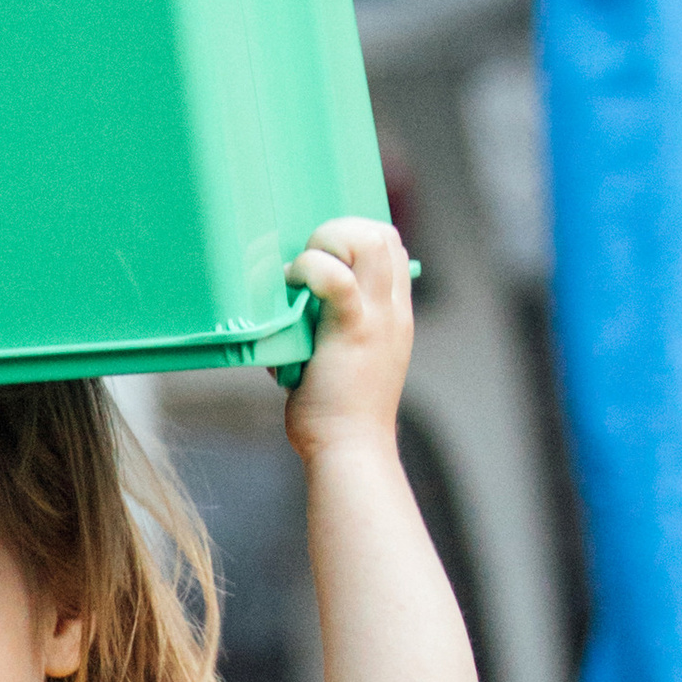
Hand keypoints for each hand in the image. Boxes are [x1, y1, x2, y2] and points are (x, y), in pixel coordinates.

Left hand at [281, 217, 415, 458]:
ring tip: (299, 274)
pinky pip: (339, 280)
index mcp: (393, 315)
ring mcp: (378, 318)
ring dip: (328, 243)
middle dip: (339, 231)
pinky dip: (313, 270)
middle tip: (305, 262)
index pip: (390, 248)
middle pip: (383, 234)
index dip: (354, 238)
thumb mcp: (340, 361)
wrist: (349, 450)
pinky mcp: (354, 331)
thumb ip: (326, 332)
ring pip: (371, 241)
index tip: (320, 258)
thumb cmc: (335, 416)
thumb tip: (288, 314)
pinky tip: (292, 286)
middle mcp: (392, 310)